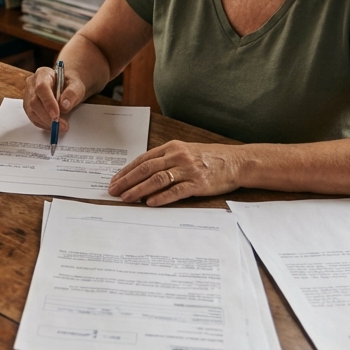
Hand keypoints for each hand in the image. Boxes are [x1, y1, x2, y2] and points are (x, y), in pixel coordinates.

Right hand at [22, 65, 85, 133]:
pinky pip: (33, 118)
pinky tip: (53, 125)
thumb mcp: (76, 86)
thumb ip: (72, 93)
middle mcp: (32, 84)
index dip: (48, 102)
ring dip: (46, 122)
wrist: (66, 88)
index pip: (41, 88)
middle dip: (47, 116)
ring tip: (60, 127)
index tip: (56, 115)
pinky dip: (43, 124)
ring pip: (32, 112)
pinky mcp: (29, 107)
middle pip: (34, 102)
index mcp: (43, 73)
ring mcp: (28, 95)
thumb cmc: (69, 85)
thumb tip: (64, 105)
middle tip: (61, 125)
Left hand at [108, 141, 244, 205]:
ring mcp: (188, 169)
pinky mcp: (198, 183)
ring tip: (126, 198)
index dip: (126, 170)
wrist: (236, 162)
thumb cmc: (209, 158)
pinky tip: (150, 203)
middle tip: (113, 191)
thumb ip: (165, 161)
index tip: (114, 180)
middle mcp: (177, 156)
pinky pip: (176, 190)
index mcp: (171, 147)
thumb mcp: (185, 152)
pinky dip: (161, 197)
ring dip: (139, 189)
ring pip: (157, 179)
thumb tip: (142, 176)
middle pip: (146, 169)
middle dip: (126, 181)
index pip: (143, 159)